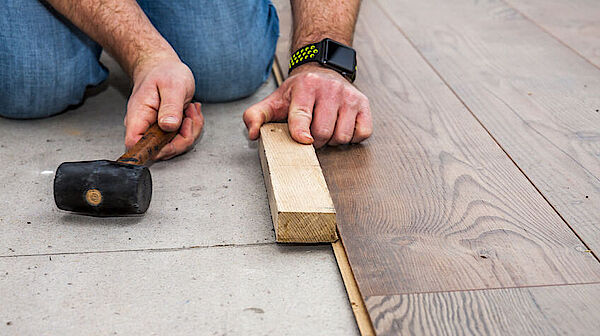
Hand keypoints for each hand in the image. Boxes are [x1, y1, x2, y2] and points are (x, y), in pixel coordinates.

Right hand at [124, 55, 203, 159]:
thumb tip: (168, 126)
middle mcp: (144, 127)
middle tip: (190, 116)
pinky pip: (180, 139)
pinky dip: (192, 127)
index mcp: (139, 116)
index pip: (135, 144)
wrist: (164, 67)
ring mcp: (155, 130)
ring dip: (191, 130)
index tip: (175, 135)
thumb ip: (171, 107)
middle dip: (183, 137)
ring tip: (191, 110)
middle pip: (160, 150)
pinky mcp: (166, 131)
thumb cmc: (165, 73)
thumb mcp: (173, 86)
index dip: (155, 148)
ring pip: (174, 146)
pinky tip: (191, 112)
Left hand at [243, 63, 371, 147]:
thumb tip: (253, 134)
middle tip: (311, 135)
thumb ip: (256, 116)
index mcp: (305, 86)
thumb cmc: (299, 91)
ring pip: (342, 136)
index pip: (302, 114)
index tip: (303, 140)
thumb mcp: (274, 100)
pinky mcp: (363, 104)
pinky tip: (341, 128)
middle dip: (315, 140)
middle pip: (323, 131)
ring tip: (326, 130)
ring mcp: (349, 96)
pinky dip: (351, 138)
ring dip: (333, 141)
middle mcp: (330, 89)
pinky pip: (362, 133)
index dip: (302, 131)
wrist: (322, 70)